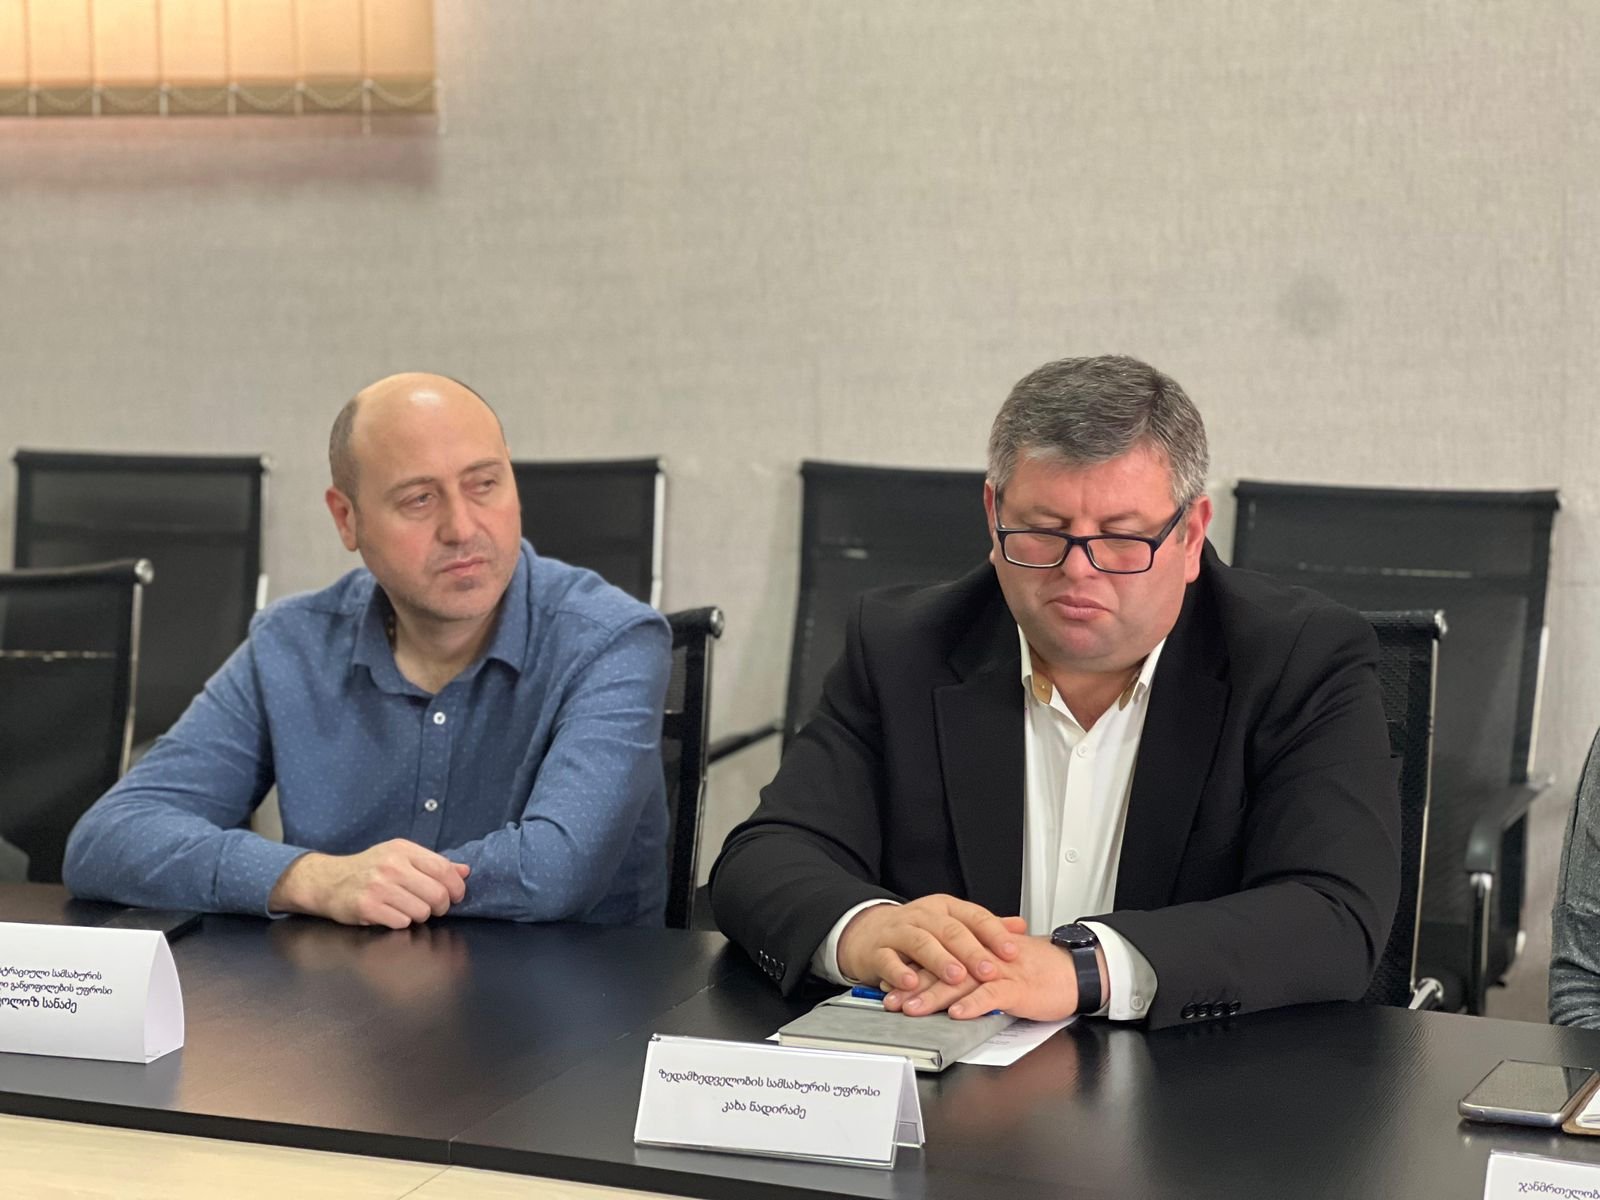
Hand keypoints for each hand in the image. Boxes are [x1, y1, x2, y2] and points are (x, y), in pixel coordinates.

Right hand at [269, 839, 470, 928]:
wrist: (327, 881)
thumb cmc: (369, 869)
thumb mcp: (400, 857)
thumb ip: (433, 864)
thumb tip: (465, 870)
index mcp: (403, 850)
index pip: (443, 868)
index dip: (457, 886)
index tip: (457, 896)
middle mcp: (391, 865)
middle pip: (437, 893)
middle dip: (441, 906)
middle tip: (434, 908)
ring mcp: (378, 886)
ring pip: (422, 911)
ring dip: (420, 916)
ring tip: (408, 910)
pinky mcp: (367, 906)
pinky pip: (401, 922)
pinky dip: (401, 922)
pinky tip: (391, 915)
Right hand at [835, 893, 1026, 993]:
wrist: (866, 932)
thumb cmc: (915, 931)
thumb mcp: (951, 923)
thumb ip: (984, 927)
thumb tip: (1020, 927)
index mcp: (945, 909)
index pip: (974, 916)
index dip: (994, 934)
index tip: (1012, 951)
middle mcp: (923, 916)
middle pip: (951, 931)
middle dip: (972, 952)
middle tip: (989, 970)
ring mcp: (899, 932)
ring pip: (921, 942)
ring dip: (940, 961)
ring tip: (956, 977)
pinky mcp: (878, 951)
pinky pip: (888, 960)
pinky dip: (900, 972)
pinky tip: (912, 983)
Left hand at [897, 933, 1103, 1021]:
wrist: (1073, 970)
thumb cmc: (1037, 972)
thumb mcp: (999, 968)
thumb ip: (972, 973)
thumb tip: (944, 988)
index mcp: (978, 952)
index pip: (939, 959)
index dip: (912, 971)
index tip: (889, 984)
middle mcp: (984, 959)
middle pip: (942, 970)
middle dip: (913, 986)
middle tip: (890, 1000)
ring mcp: (1000, 972)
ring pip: (961, 982)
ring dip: (934, 996)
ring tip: (912, 1009)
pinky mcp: (1018, 988)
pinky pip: (992, 995)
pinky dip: (973, 1004)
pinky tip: (957, 1014)